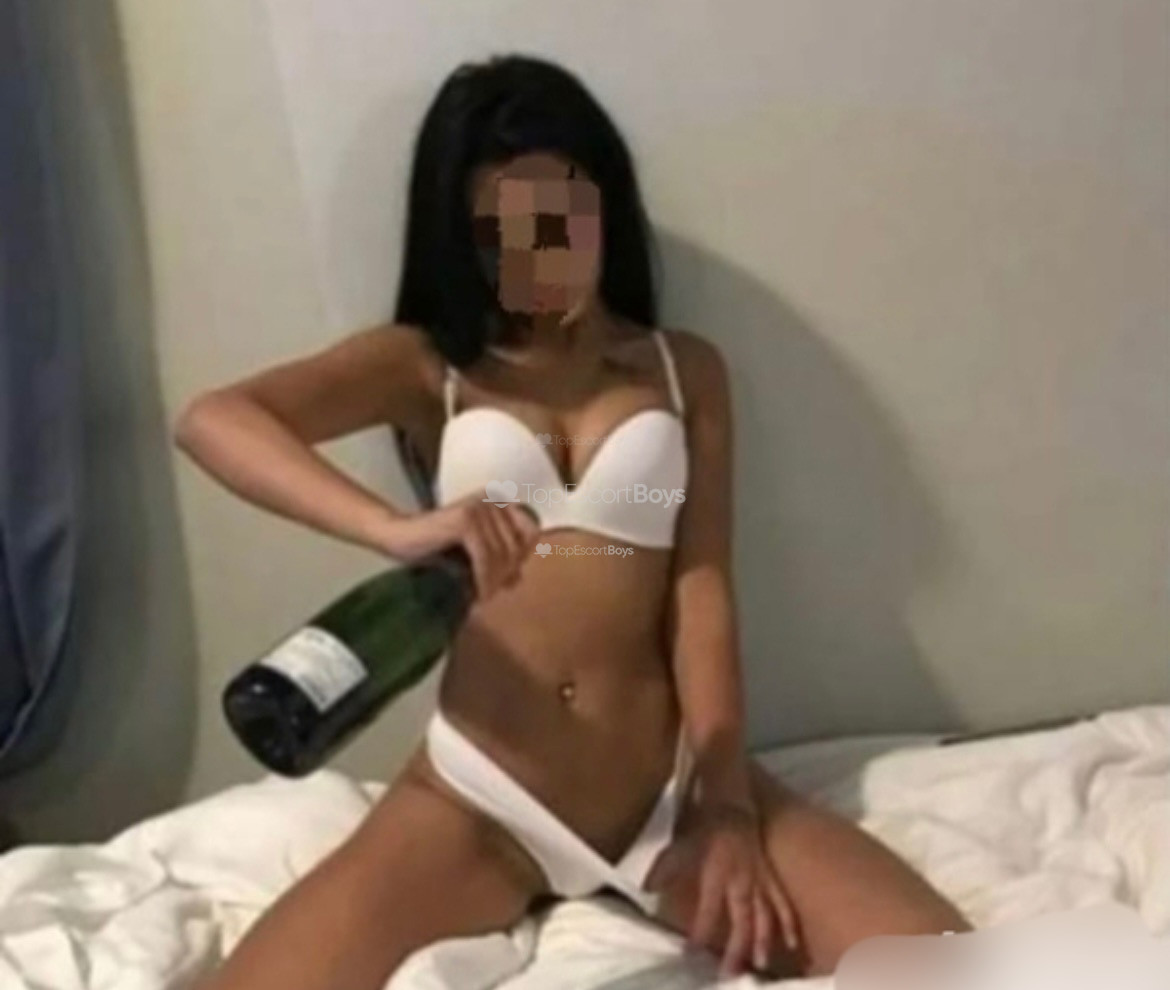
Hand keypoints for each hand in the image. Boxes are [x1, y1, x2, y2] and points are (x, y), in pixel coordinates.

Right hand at [379, 490, 541, 600]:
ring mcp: (479, 507)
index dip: (521, 557)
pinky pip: (485, 557)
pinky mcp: (465, 520)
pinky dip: (483, 579)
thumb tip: (518, 579)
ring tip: (482, 595)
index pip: (531, 531)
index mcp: (498, 500)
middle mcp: (491, 498)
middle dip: (505, 574)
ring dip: (493, 581)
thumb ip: (498, 560)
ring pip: (501, 555)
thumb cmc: (435, 546)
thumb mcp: (473, 553)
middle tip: (489, 593)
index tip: (506, 578)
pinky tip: (477, 593)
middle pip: (517, 546)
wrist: (397, 536)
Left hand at [665, 800, 800, 978]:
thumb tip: (646, 890)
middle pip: (740, 921)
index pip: (708, 912)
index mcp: (718, 875)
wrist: (732, 802)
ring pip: (763, 916)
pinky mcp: (769, 876)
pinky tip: (791, 943)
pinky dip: (787, 923)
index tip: (692, 953)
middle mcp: (741, 882)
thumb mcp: (680, 845)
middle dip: (735, 949)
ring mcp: (759, 880)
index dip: (701, 933)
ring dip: (761, 942)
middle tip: (729, 974)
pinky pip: (781, 902)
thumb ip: (664, 869)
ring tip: (758, 965)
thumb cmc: (704, 825)